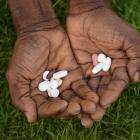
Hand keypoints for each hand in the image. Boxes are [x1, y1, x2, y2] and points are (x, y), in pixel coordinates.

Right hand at [6, 25, 98, 122]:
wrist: (40, 32)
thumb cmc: (26, 52)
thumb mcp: (17, 74)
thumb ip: (21, 97)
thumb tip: (31, 119)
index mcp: (36, 94)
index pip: (45, 109)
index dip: (53, 110)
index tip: (61, 106)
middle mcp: (51, 91)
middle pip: (62, 106)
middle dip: (71, 109)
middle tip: (79, 109)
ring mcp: (63, 83)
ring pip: (73, 98)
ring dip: (82, 104)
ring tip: (91, 107)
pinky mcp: (74, 75)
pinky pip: (81, 87)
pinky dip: (87, 93)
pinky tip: (94, 98)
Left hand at [67, 0, 139, 123]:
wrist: (87, 15)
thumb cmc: (109, 25)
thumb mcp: (128, 40)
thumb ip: (137, 58)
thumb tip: (138, 79)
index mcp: (120, 66)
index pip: (116, 85)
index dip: (110, 95)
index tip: (103, 105)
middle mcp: (106, 71)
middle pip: (102, 92)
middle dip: (97, 105)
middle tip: (91, 119)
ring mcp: (92, 71)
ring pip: (90, 91)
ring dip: (86, 104)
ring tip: (82, 118)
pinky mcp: (79, 69)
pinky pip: (78, 83)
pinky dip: (77, 94)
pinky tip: (73, 104)